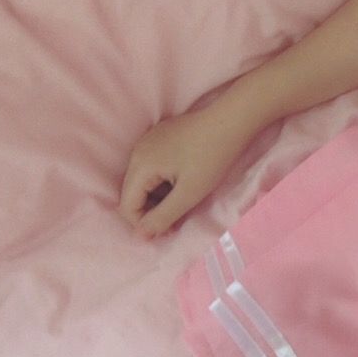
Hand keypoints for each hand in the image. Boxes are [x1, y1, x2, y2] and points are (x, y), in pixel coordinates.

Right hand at [119, 99, 253, 236]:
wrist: (230, 121)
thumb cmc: (212, 158)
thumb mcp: (189, 194)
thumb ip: (162, 216)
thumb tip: (140, 235)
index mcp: (140, 165)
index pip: (127, 205)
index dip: (144, 224)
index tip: (168, 231)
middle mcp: (137, 151)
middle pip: (132, 193)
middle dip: (150, 211)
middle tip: (176, 221)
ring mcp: (147, 141)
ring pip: (142, 181)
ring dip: (157, 198)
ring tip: (182, 203)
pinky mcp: (159, 137)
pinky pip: (151, 166)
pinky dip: (162, 181)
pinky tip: (182, 183)